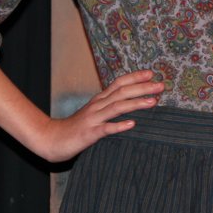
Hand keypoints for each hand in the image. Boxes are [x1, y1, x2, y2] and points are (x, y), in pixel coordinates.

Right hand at [33, 69, 161, 162]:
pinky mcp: (89, 133)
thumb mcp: (94, 112)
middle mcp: (97, 106)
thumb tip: (131, 101)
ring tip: (152, 101)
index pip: (119, 83)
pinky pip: (106, 129)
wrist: (52, 139)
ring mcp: (93, 119)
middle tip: (161, 85)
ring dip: (135, 103)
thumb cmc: (76, 127)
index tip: (152, 74)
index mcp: (100, 99)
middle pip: (122, 92)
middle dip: (142, 88)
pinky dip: (119, 125)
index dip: (135, 77)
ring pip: (116, 107)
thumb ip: (110, 106)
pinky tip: (132, 124)